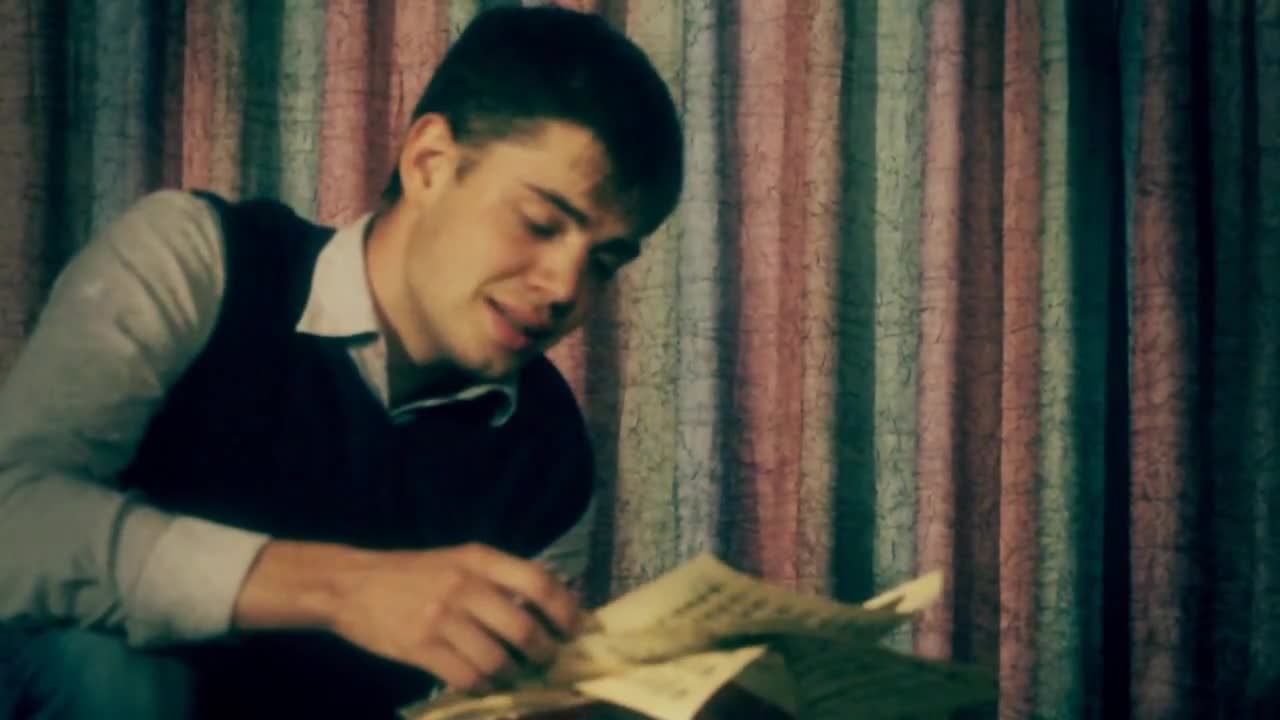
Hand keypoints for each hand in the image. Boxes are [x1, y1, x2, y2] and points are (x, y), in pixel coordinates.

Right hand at [327, 543, 582, 691]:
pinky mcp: (421, 647)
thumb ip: (498, 578)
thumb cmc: (413, 574)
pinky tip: (485, 683)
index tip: (576, 630)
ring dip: (514, 675)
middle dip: (544, 653)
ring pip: (498, 660)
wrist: (352, 584)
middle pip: (524, 629)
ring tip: (515, 676)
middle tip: (547, 661)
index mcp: (479, 559)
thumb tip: (548, 608)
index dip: (566, 611)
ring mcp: (442, 618)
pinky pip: (467, 678)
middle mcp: (464, 585)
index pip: (539, 583)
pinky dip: (484, 687)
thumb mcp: (459, 560)